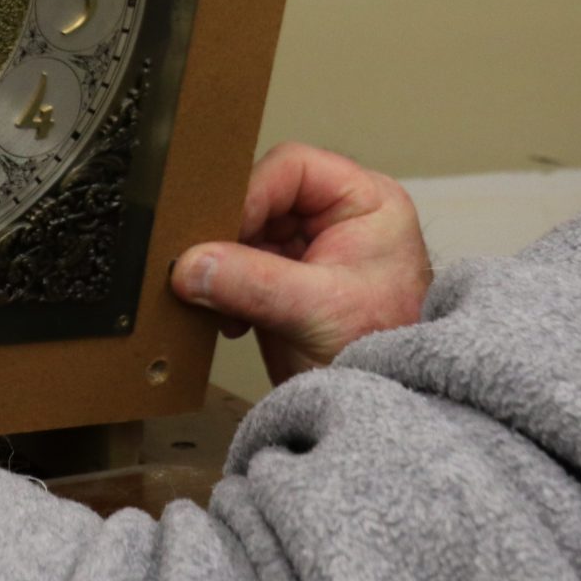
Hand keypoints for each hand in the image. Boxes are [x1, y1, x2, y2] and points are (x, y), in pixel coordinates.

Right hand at [170, 142, 432, 385]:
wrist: (388, 412)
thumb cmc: (387, 354)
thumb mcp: (319, 311)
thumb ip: (254, 282)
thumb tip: (192, 264)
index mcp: (365, 203)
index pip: (293, 168)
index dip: (251, 193)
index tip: (219, 230)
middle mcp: (336, 219)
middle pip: (262, 200)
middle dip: (231, 236)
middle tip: (203, 265)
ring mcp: (309, 253)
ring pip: (244, 237)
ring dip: (223, 269)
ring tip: (218, 302)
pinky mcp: (285, 286)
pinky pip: (239, 271)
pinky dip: (224, 293)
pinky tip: (227, 321)